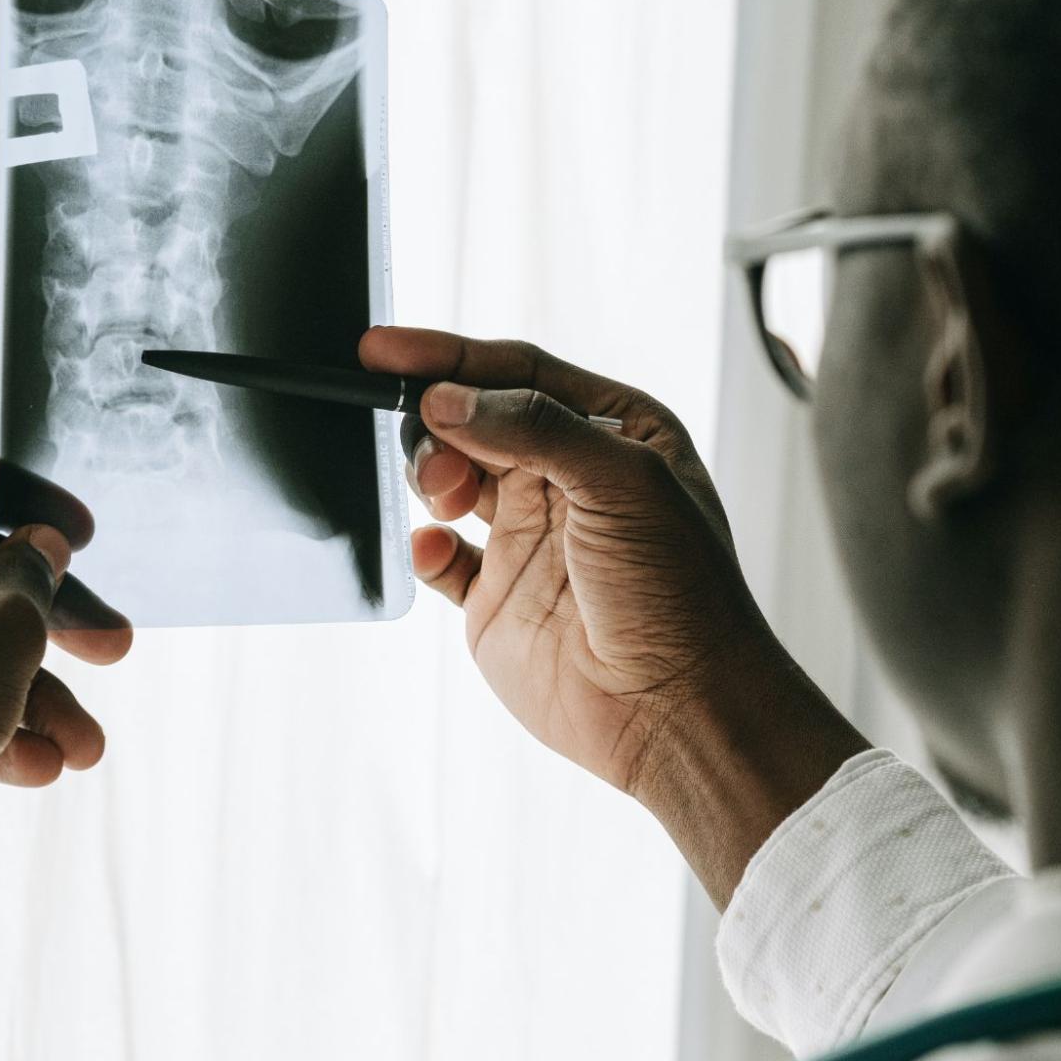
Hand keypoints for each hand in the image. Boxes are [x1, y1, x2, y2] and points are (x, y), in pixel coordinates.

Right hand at [360, 330, 868, 902]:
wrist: (676, 711)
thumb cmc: (680, 593)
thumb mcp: (622, 482)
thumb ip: (532, 427)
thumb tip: (445, 398)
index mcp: (614, 433)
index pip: (519, 374)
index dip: (449, 357)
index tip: (380, 349)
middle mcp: (569, 479)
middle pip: (475, 419)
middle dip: (437, 419)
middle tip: (433, 448)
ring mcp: (530, 538)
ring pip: (450, 479)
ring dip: (430, 474)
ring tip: (442, 496)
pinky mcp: (497, 599)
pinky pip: (439, 558)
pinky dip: (423, 547)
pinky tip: (433, 549)